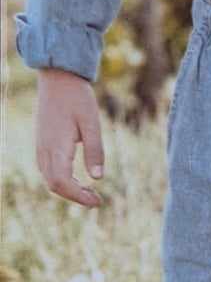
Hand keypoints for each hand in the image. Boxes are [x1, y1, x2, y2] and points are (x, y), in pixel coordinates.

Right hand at [34, 68, 104, 207]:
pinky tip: (78, 178)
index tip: (98, 202)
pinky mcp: (42, 144)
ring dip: (68, 189)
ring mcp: (40, 147)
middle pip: (54, 185)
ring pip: (49, 179)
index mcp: (56, 146)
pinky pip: (48, 170)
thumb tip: (98, 178)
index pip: (62, 183)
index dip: (79, 197)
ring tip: (90, 191)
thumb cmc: (77, 98)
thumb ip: (94, 150)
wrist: (58, 79)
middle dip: (75, 196)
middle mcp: (44, 150)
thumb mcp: (92, 123)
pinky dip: (62, 180)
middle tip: (97, 199)